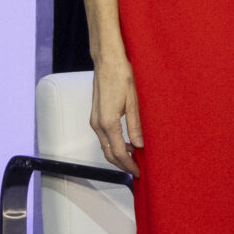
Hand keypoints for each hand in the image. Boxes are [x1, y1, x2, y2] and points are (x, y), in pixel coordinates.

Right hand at [90, 59, 143, 176]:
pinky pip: (103, 137)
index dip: (128, 165)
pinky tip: (126, 143)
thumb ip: (136, 126)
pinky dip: (113, 145)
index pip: (118, 153)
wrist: (108, 61)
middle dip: (122, 164)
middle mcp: (98, 124)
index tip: (139, 172)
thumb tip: (139, 146)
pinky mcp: (95, 116)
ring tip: (134, 158)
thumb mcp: (134, 102)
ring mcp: (94, 120)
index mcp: (108, 122)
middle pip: (109, 153)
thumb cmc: (122, 76)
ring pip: (105, 146)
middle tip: (137, 169)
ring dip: (118, 155)